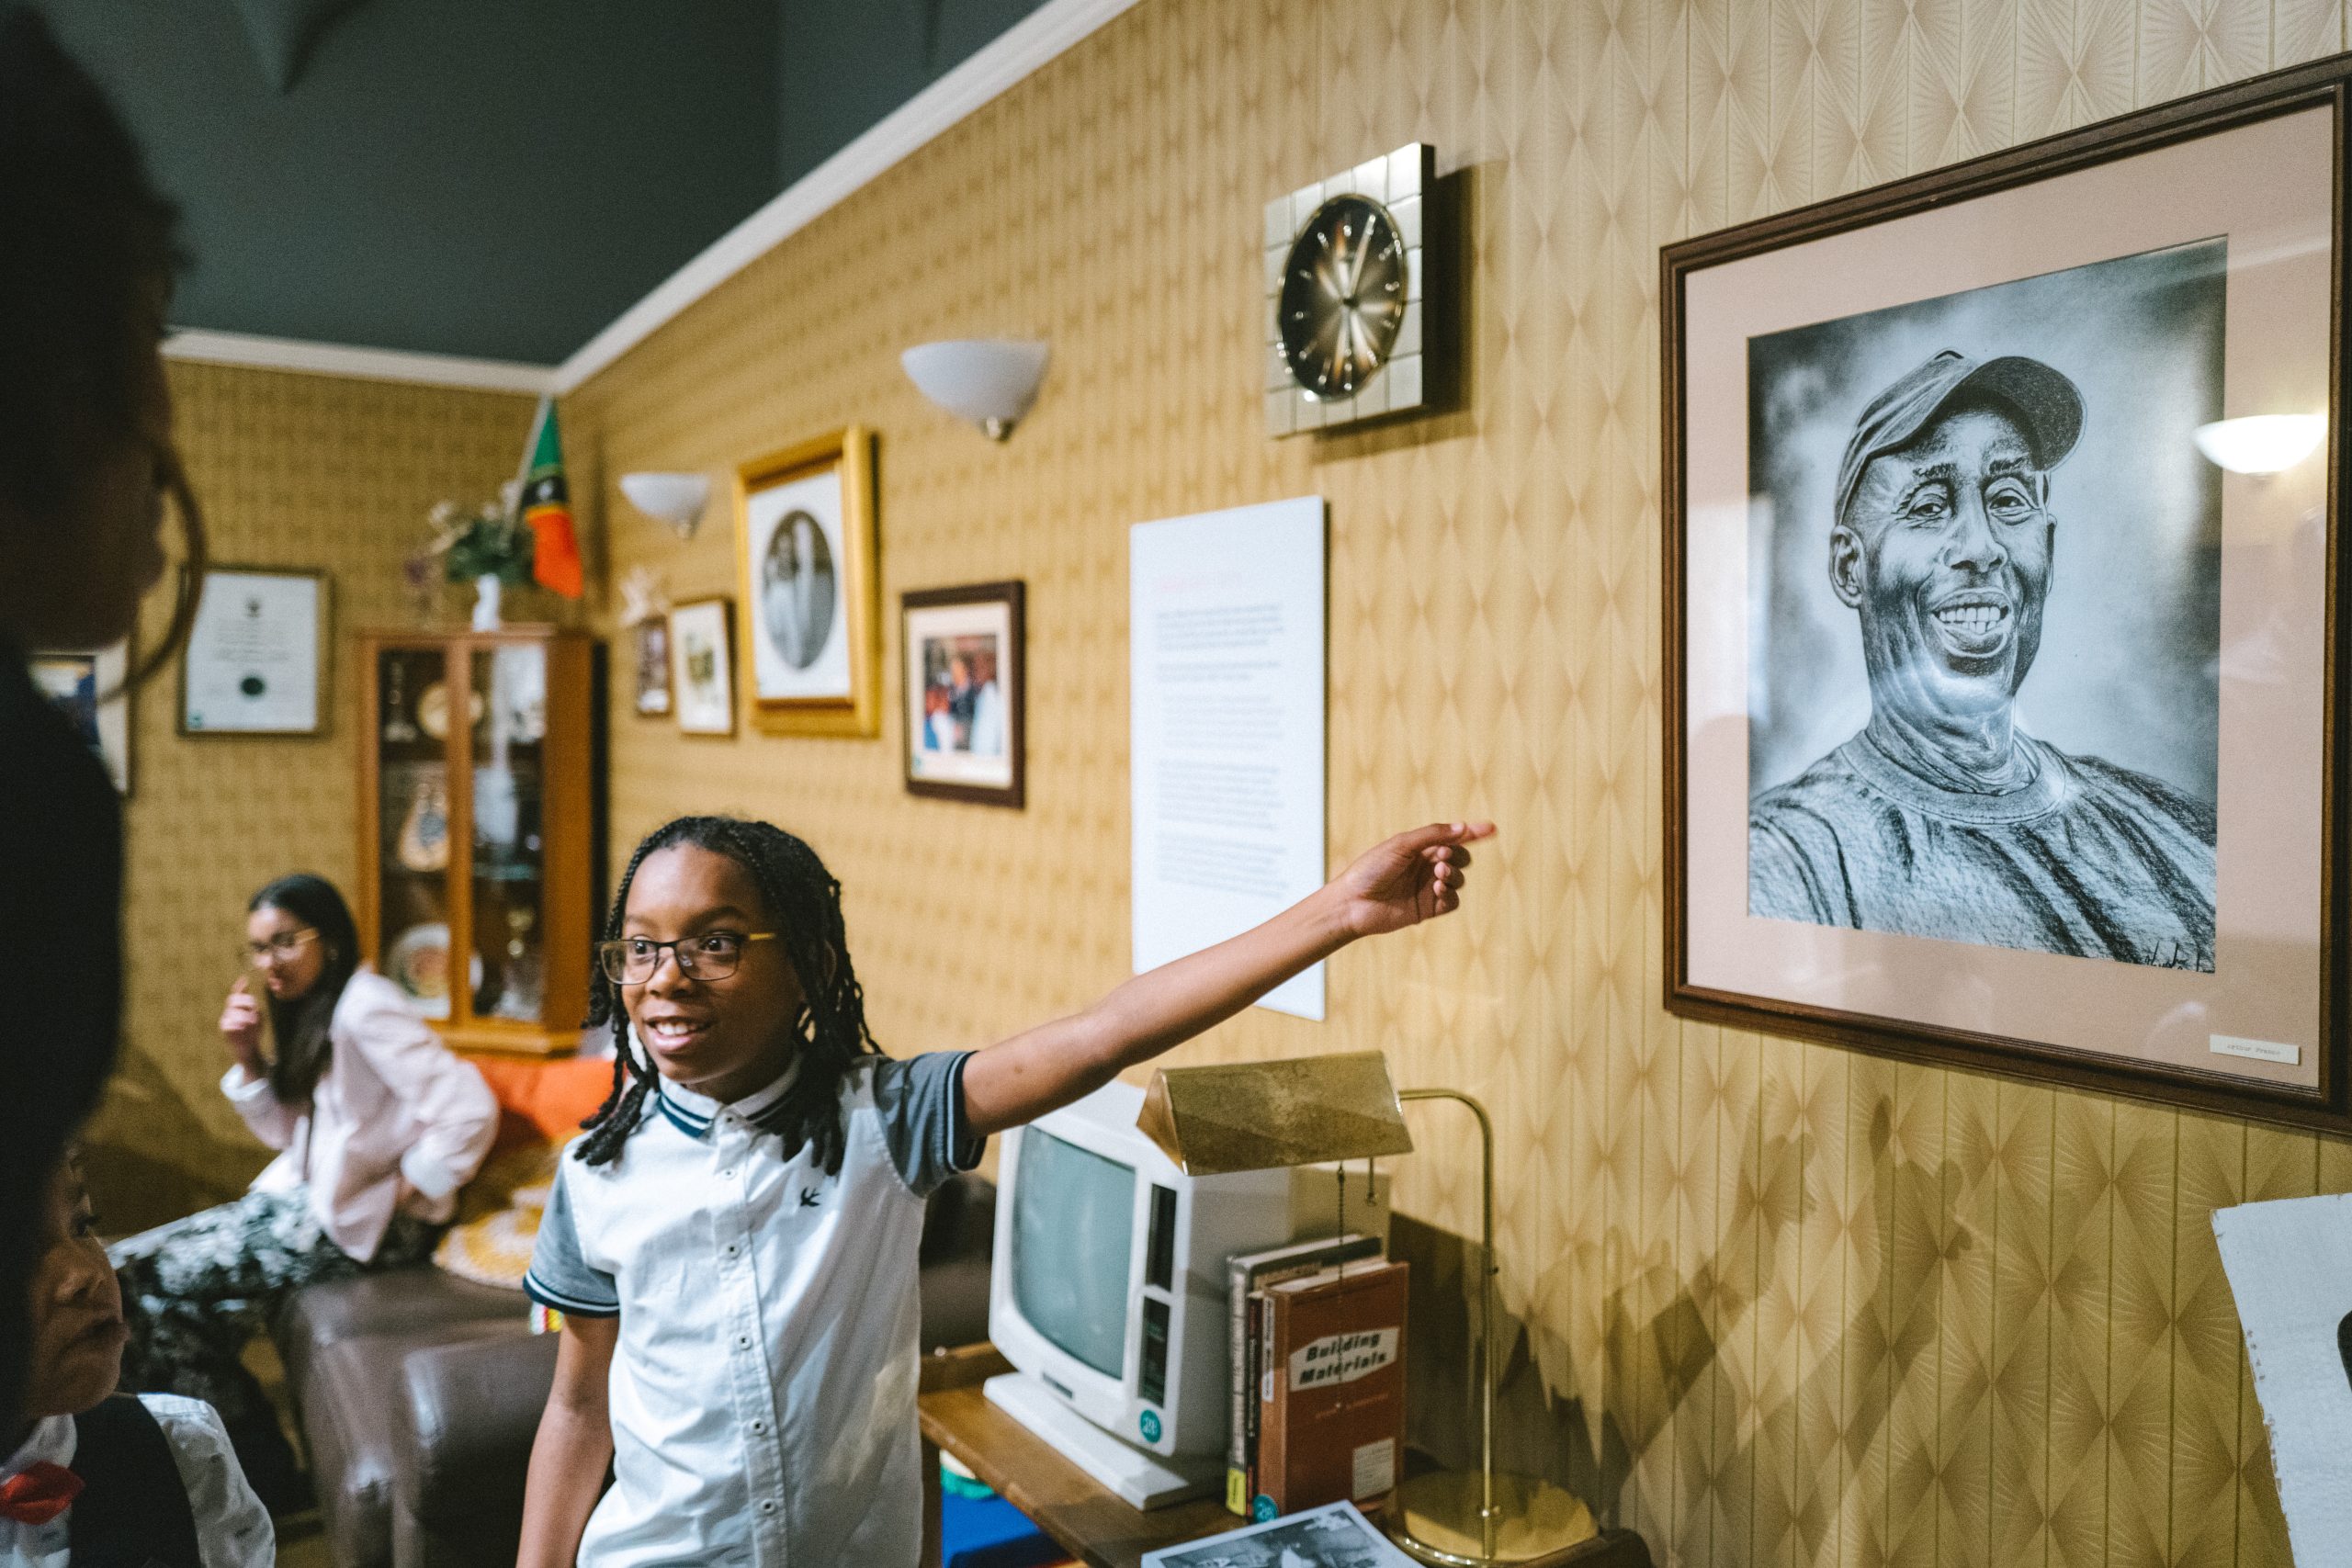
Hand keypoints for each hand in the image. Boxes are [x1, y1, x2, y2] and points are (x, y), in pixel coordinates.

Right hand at [220, 976, 264, 1071]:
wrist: (250, 1050)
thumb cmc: (254, 1032)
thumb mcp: (257, 1016)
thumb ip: (251, 1003)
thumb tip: (245, 982)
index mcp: (237, 1009)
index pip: (236, 995)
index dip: (241, 990)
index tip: (248, 988)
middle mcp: (229, 1013)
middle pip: (234, 1001)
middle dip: (246, 1004)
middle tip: (254, 1013)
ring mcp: (225, 1020)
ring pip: (234, 1012)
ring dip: (246, 1017)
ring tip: (252, 1024)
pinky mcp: (224, 1029)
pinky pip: (231, 1023)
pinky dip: (240, 1025)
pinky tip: (244, 1030)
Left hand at [1327, 821, 1494, 937]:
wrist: (1353, 903)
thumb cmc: (1370, 869)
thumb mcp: (1401, 845)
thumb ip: (1432, 835)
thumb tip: (1463, 827)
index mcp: (1418, 847)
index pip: (1452, 838)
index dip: (1473, 833)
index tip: (1491, 829)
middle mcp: (1425, 866)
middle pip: (1459, 858)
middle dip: (1457, 856)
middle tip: (1439, 857)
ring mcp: (1427, 888)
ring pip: (1458, 880)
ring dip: (1453, 875)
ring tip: (1438, 875)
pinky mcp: (1426, 909)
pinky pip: (1451, 902)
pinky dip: (1450, 895)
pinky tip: (1437, 890)